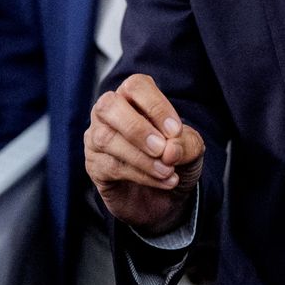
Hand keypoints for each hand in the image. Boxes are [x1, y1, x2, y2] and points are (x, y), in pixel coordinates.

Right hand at [84, 74, 204, 235]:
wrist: (164, 198)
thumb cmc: (174, 161)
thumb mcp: (190, 149)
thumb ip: (185, 144)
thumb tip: (169, 150)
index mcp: (133, 97)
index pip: (136, 85)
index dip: (156, 106)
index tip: (175, 131)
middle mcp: (109, 113)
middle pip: (109, 105)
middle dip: (137, 128)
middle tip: (161, 149)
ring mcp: (96, 138)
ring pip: (106, 139)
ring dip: (141, 158)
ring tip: (168, 170)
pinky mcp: (94, 165)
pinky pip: (110, 166)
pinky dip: (141, 175)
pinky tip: (162, 181)